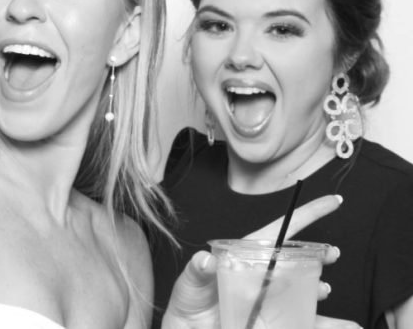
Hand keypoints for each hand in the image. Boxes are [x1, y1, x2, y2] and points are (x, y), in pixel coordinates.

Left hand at [162, 195, 355, 327]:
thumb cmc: (188, 304)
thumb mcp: (188, 285)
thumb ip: (196, 271)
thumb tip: (204, 260)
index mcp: (245, 257)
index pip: (277, 232)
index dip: (304, 216)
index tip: (332, 202)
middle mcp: (261, 275)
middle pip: (296, 259)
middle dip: (318, 254)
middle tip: (332, 253)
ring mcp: (269, 299)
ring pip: (302, 289)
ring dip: (318, 288)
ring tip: (324, 289)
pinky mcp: (274, 321)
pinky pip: (301, 319)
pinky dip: (320, 322)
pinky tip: (332, 321)